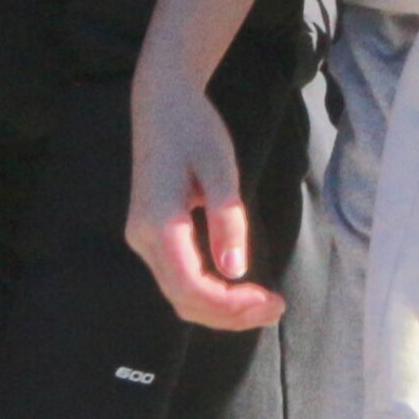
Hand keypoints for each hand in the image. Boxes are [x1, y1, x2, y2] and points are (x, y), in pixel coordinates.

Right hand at [127, 75, 284, 330]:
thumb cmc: (194, 128)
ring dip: (220, 308)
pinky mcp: (150, 237)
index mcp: (158, 222)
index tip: (271, 302)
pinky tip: (238, 289)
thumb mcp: (220, 167)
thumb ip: (227, 218)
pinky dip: (208, 293)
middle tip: (276, 308)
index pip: (190, 286)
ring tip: (263, 304)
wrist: (162, 104)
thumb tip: (236, 272)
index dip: (230, 305)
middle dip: (230, 315)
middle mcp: (142, 238)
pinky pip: (177, 278)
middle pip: (183, 299)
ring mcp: (142, 239)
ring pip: (178, 295)